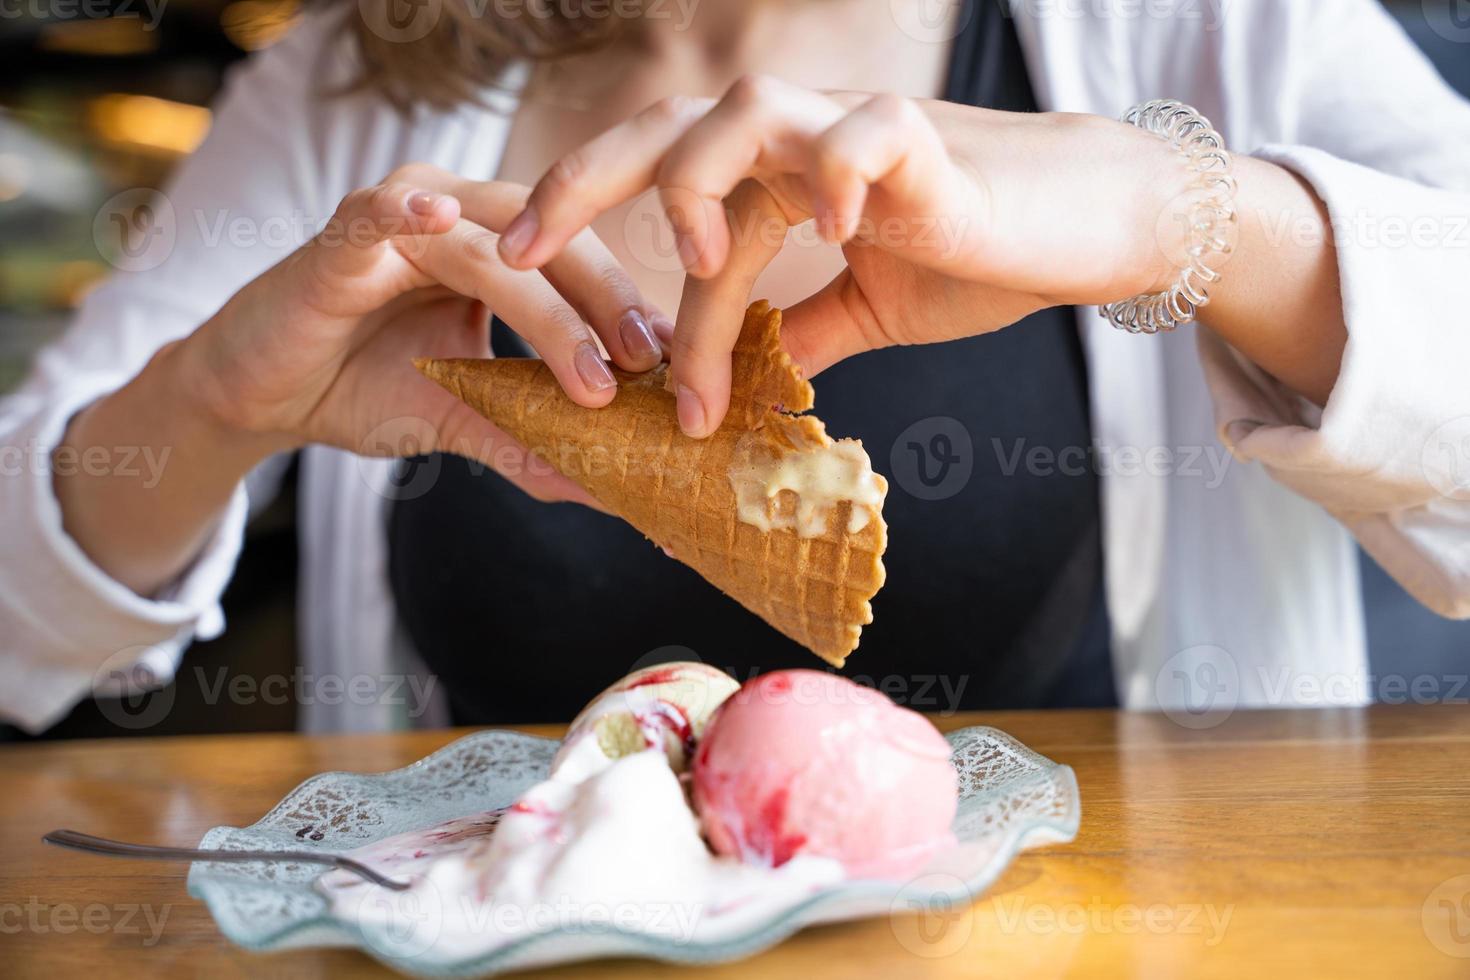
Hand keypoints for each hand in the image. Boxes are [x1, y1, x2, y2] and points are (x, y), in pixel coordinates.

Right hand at [179, 163, 669, 499]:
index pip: (580, 264)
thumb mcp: (461, 417)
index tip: (680, 367)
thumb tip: (610, 491)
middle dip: (608, 303)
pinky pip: (378, 210)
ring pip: (491, 246)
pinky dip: (405, 212)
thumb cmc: (360, 387)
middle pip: (554, 244)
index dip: (629, 309)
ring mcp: (400, 217)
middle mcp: (458, 215)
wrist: (260, 394)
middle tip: (653, 364)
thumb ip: (529, 441)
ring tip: (591, 374)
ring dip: (546, 311)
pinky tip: (438, 220)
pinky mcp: (340, 233)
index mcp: (496, 245)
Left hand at [496, 77, 1187, 434]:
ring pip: (745, 113)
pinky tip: (826, 225)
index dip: (591, 235)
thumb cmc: (979, 253)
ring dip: (697, 178)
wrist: (1090, 226)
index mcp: (774, 175)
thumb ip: (796, 332)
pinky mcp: (924, 140)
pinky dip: (835, 169)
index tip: (523, 285)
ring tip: (688, 251)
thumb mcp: (866, 309)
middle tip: (517, 248)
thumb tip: (736, 386)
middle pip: (665, 130)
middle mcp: (799, 140)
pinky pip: (862, 133)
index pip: (660, 195)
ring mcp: (856, 131)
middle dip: (582, 182)